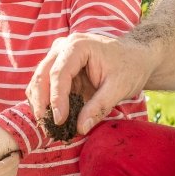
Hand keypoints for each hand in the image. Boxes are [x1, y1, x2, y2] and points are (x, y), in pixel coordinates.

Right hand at [29, 32, 157, 136]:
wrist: (135, 57)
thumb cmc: (129, 67)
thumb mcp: (119, 87)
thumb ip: (99, 106)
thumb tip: (80, 128)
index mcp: (78, 46)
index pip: (59, 73)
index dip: (56, 99)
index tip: (59, 121)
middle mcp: (62, 47)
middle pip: (42, 75)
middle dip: (42, 103)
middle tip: (47, 129)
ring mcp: (58, 56)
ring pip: (39, 81)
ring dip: (40, 105)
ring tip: (48, 128)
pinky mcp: (58, 68)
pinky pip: (45, 86)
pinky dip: (46, 103)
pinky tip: (52, 120)